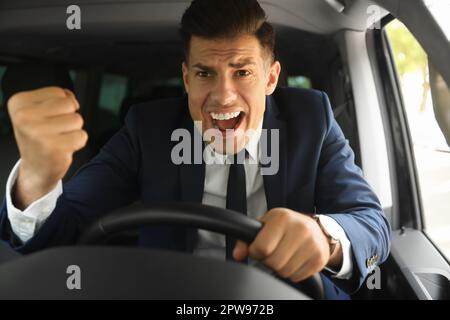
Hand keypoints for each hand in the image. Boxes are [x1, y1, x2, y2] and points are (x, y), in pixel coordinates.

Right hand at [7, 87, 87, 208]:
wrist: (35, 168)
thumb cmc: (40, 137)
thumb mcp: (39, 112)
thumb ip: (56, 98)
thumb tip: (70, 96)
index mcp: (19, 103)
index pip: (58, 92)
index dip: (61, 105)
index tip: (48, 118)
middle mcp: (25, 117)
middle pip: (69, 104)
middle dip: (69, 116)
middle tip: (56, 129)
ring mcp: (39, 133)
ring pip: (77, 120)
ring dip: (73, 130)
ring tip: (59, 138)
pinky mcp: (54, 148)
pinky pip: (82, 136)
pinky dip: (77, 142)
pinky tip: (63, 148)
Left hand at [233, 208, 341, 281]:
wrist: (317, 228)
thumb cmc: (287, 225)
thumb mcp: (266, 224)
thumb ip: (246, 238)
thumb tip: (237, 254)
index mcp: (282, 218)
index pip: (261, 247)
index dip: (255, 252)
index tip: (259, 248)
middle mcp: (300, 229)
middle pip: (273, 262)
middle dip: (267, 261)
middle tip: (271, 253)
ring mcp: (312, 244)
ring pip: (284, 272)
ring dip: (279, 268)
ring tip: (282, 255)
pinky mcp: (319, 259)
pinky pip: (296, 277)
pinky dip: (291, 273)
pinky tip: (293, 260)